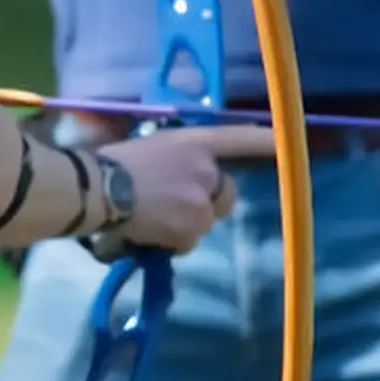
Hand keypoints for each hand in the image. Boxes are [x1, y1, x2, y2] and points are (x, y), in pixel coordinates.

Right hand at [99, 124, 275, 253]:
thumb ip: (177, 159)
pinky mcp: (190, 231)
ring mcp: (200, 203)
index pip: (235, 139)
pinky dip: (173, 240)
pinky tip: (148, 230)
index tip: (285, 140)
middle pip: (224, 193)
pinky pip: (188, 241)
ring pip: (204, 220)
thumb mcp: (149, 148)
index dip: (263, 140)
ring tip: (150, 216)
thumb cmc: (111, 164)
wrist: (94, 191)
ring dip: (185, 223)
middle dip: (207, 201)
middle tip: (173, 201)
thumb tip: (183, 179)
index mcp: (191, 144)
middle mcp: (204, 172)